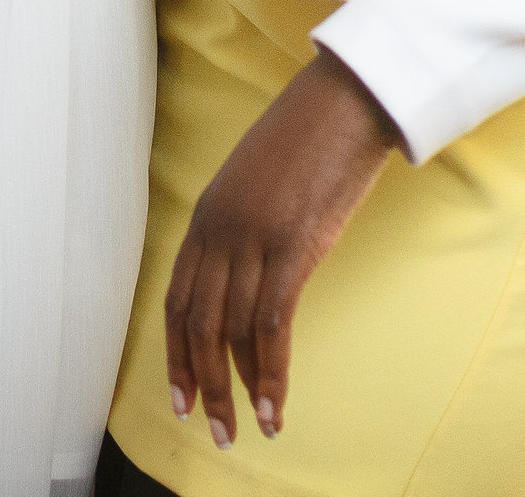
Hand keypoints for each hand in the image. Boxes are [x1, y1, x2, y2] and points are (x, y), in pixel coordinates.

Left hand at [163, 50, 401, 449]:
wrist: (348, 96)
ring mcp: (254, 237)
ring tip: (253, 428)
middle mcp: (220, 229)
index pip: (178, 299)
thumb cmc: (312, 137)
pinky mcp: (293, 245)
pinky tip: (278, 404)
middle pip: (198, 324)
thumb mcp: (260, 182)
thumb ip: (244, 225)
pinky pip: (273, 323)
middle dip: (202, 384)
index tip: (181, 395)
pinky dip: (272, 371)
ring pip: (234, 331)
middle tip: (214, 429)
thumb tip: (249, 275)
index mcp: (207, 214)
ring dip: (240, 389)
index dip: (176, 353)